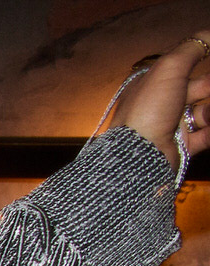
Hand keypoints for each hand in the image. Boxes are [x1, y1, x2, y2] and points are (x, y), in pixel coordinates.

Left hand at [111, 32, 209, 170]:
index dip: (202, 54)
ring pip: (206, 111)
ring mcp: (172, 124)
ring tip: (204, 116)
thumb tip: (208, 35)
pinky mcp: (183, 145)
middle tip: (205, 92)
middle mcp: (162, 102)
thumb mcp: (169, 68)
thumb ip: (191, 48)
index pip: (183, 63)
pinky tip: (207, 126)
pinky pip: (206, 133)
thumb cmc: (149, 108)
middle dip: (208, 86)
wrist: (139, 155)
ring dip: (209, 111)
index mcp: (153, 82)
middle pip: (201, 86)